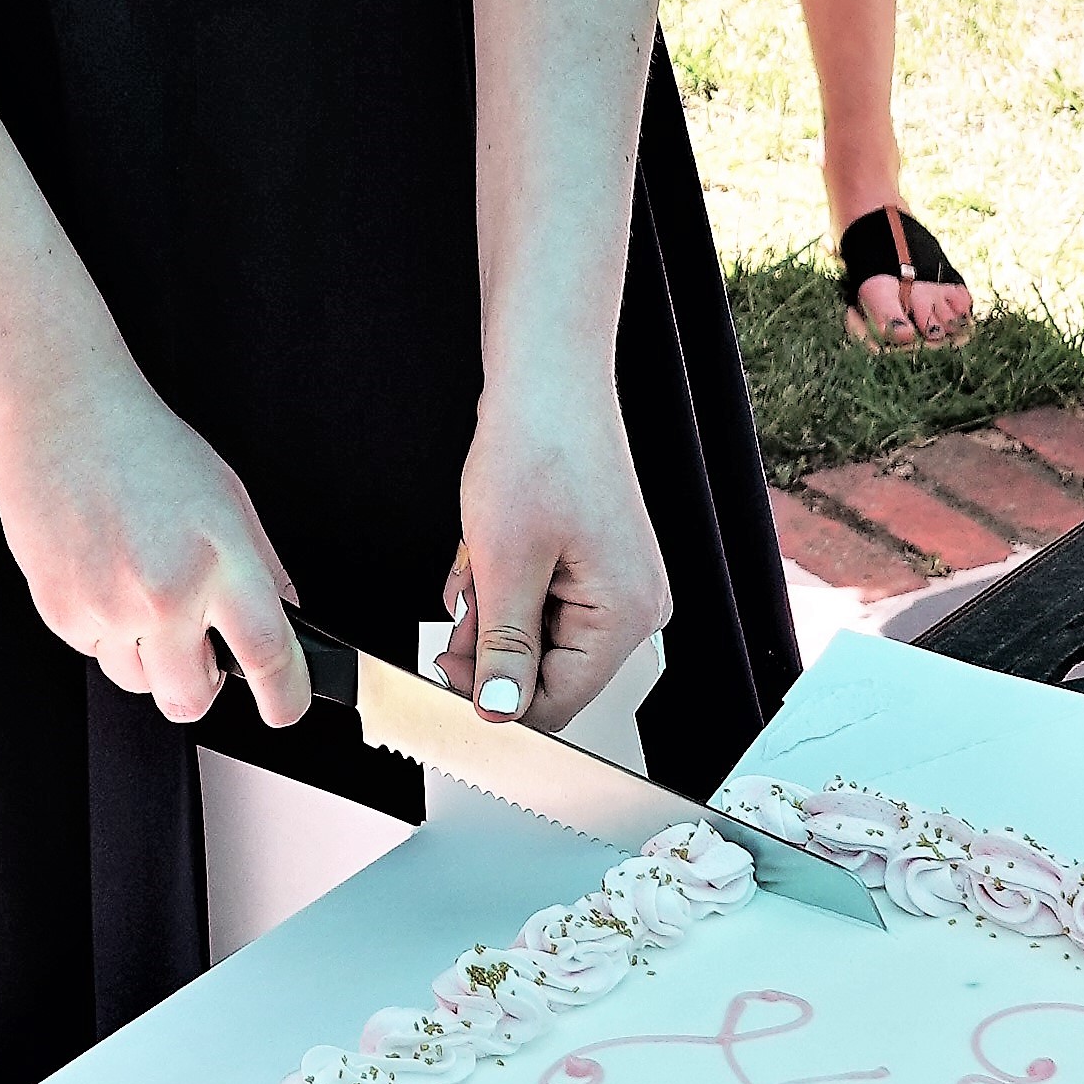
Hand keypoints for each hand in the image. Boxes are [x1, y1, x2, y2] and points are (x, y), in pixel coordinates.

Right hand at [0, 354, 310, 731]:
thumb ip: (260, 567)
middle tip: (203, 653)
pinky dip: (108, 630)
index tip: (287, 707)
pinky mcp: (62, 614)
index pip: (267, 652)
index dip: (285, 694)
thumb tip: (283, 622)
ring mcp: (108, 608)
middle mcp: (165, 591)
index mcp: (219, 558)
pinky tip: (106, 574)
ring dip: (150, 658)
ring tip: (142, 589)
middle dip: (203, 687)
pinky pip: (97, 653)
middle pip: (191, 698)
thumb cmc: (146, 447)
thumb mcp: (228, 498)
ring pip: (140, 683)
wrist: (62, 419)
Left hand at [439, 385, 669, 732]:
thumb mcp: (506, 563)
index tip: (448, 678)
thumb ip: (503, 649)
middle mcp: (635, 603)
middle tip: (462, 601)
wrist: (548, 372)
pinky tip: (490, 544)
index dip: (494, 697)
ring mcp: (616, 579)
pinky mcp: (594, 558)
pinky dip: (504, 581)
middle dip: (489, 639)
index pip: (557, 703)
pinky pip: (539, 598)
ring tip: (479, 557)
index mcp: (627, 614)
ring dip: (491, 605)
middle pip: (545, 668)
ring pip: (533, 631)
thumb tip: (499, 711)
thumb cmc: (540, 445)